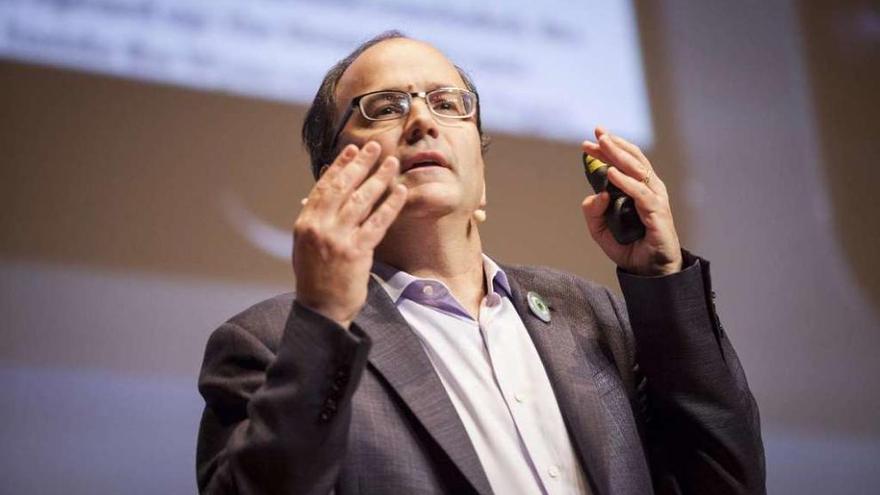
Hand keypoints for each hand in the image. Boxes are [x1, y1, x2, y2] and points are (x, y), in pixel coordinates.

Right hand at [292, 141, 407, 326]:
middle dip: (361, 164)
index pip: (324, 187)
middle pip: (343, 187)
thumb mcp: (306, 246)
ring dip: (379, 178)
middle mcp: (319, 226)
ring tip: (391, 163)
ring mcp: (338, 238)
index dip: (340, 166)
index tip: (352, 150)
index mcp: (305, 223)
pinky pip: (377, 222)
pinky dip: (390, 205)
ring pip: (362, 200)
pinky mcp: (357, 251)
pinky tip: (401, 192)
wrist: (320, 310)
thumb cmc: (315, 279)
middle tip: (375, 147)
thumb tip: (320, 198)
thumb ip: (315, 222)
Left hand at [581, 127, 681, 275]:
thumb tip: (594, 194)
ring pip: (637, 170)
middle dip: (613, 144)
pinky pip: (640, 193)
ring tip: (603, 144)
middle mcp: (648, 189)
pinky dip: (626, 182)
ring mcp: (655, 199)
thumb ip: (593, 213)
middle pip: (631, 159)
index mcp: (637, 190)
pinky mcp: (658, 212)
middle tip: (597, 132)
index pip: (623, 163)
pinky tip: (611, 174)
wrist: (650, 272)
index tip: (587, 142)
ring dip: (619, 155)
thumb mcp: (601, 231)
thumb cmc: (630, 247)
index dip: (607, 151)